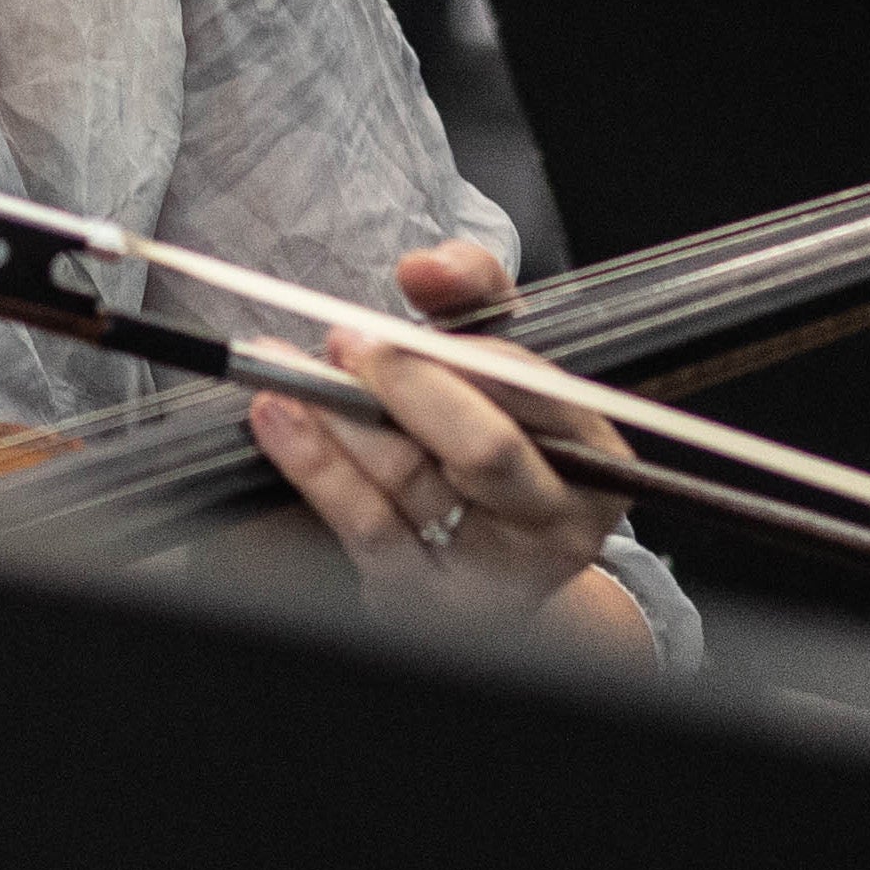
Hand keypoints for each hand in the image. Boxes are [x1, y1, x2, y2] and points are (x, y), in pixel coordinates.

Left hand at [250, 242, 652, 650]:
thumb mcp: (497, 365)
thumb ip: (472, 294)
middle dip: (407, 384)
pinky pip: (366, 527)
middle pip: (484, 447)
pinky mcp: (429, 600)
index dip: (464, 352)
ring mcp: (495, 571)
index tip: (402, 316)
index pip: (533, 388)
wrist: (484, 567)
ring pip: (411, 481)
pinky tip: (277, 420)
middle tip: (346, 341)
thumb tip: (426, 268)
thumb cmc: (487, 439)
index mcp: (592, 454)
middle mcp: (556, 521)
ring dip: (340, 417)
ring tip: (289, 373)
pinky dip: (314, 465)